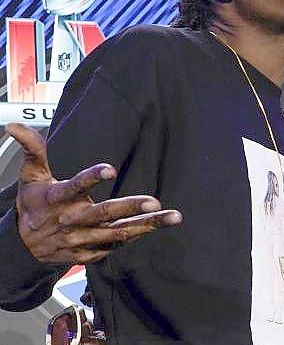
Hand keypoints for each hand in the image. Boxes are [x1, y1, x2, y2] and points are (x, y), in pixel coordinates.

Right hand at [5, 123, 182, 263]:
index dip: (90, 178)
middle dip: (129, 208)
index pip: (73, 187)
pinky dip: (137, 237)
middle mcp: (70, 221)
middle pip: (102, 214)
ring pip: (117, 233)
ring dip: (147, 226)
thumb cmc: (34, 204)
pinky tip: (157, 227)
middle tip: (154, 201)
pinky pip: (117, 246)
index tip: (110, 169)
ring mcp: (81, 239)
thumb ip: (33, 149)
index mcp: (56, 199)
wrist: (23, 246)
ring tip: (173, 217)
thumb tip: (13, 125)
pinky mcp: (90, 253)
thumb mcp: (31, 176)